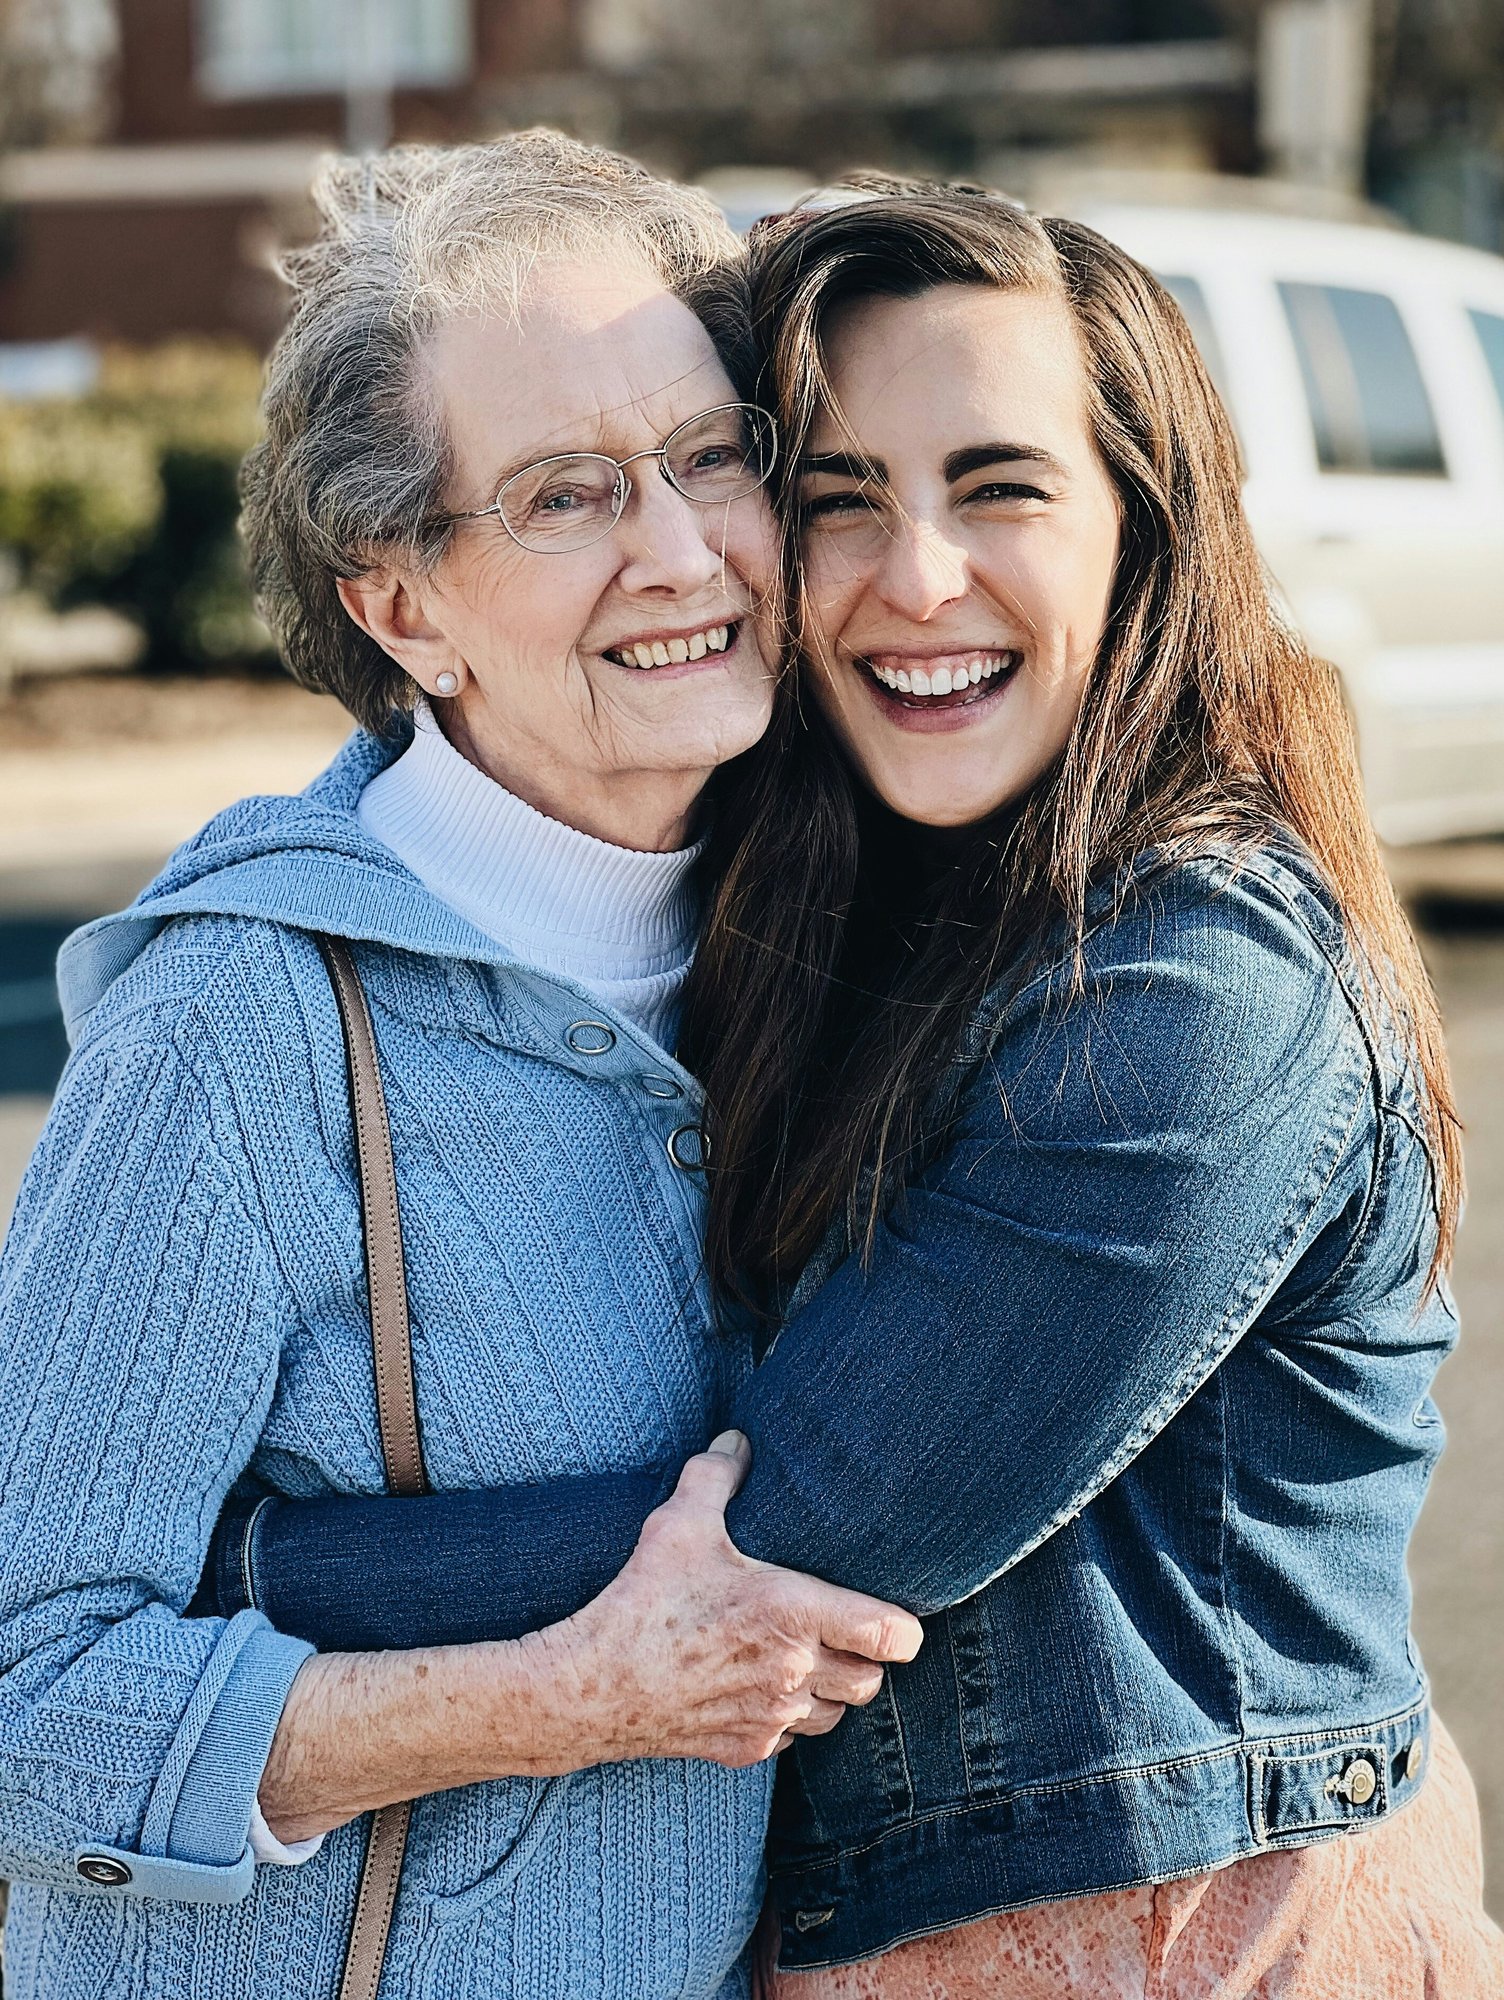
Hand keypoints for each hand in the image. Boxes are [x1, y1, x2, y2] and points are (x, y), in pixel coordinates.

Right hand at [520, 1431, 923, 1770]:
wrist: (593, 1688)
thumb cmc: (643, 1601)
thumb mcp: (679, 1524)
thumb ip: (716, 1475)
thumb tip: (738, 1440)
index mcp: (793, 1612)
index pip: (891, 1636)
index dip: (903, 1628)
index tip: (892, 1615)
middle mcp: (795, 1672)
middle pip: (871, 1681)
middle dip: (863, 1657)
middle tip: (838, 1628)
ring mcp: (772, 1717)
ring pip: (836, 1713)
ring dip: (830, 1689)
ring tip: (801, 1656)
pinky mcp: (747, 1749)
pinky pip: (792, 1737)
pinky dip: (789, 1716)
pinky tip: (758, 1685)